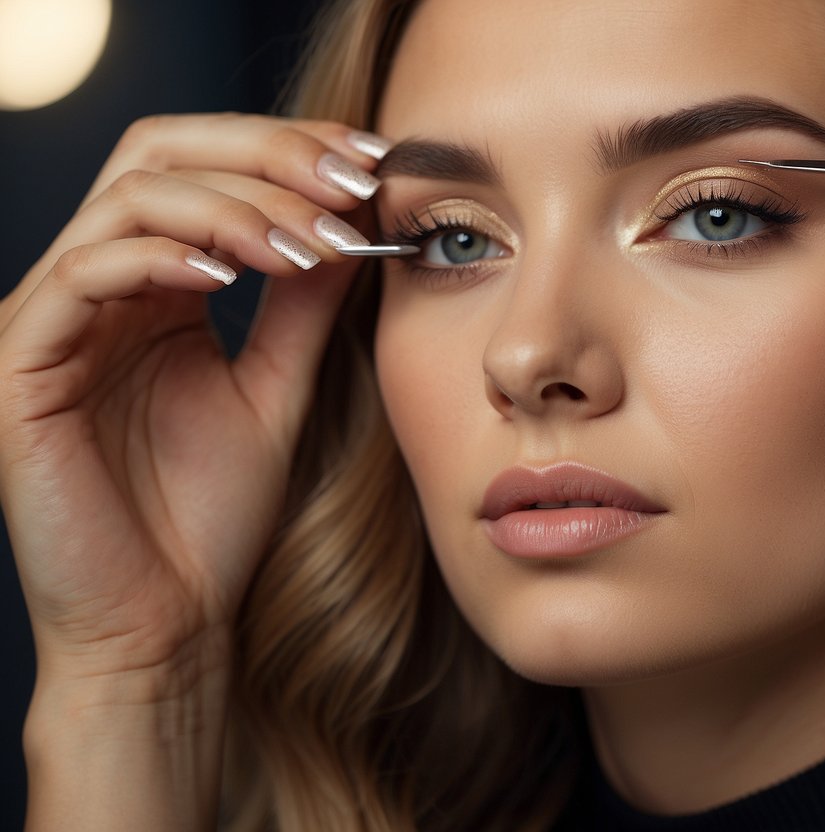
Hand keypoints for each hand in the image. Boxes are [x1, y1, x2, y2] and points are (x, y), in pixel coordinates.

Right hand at [0, 113, 384, 692]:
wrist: (166, 621)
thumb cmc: (213, 514)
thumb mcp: (279, 385)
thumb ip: (304, 302)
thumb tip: (352, 218)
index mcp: (153, 286)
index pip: (204, 169)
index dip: (284, 149)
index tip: (371, 160)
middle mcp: (97, 287)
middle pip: (160, 154)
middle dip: (264, 156)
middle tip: (347, 181)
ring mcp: (51, 320)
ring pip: (127, 202)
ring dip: (233, 208)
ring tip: (308, 243)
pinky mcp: (18, 364)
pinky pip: (81, 276)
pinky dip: (161, 259)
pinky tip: (230, 276)